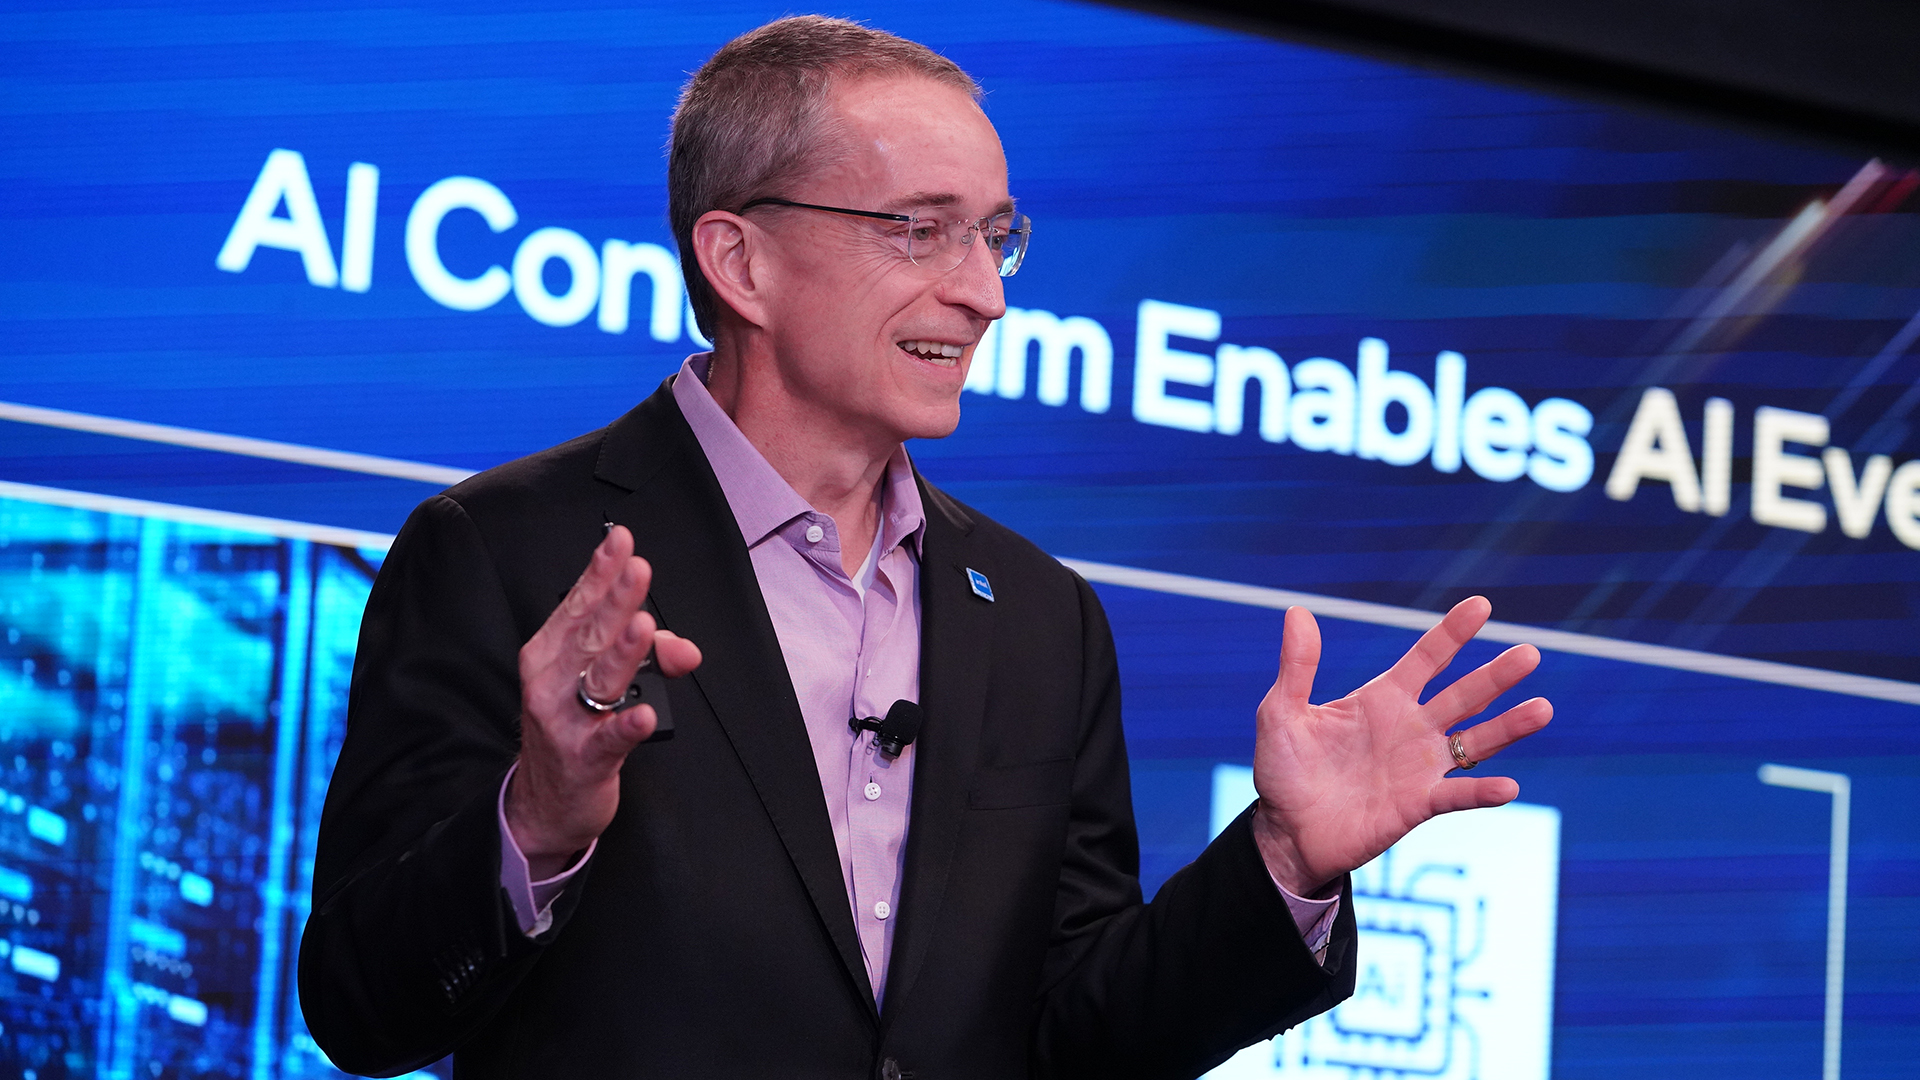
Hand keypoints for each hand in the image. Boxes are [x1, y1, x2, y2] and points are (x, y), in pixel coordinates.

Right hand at [505, 525, 701, 877]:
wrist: (544, 803)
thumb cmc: (572, 730)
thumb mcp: (601, 685)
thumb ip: (647, 657)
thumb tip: (684, 648)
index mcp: (551, 654)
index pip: (578, 604)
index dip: (600, 572)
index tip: (621, 540)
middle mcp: (552, 682)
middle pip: (590, 634)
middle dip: (616, 599)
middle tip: (638, 568)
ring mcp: (565, 721)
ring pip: (598, 680)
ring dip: (623, 653)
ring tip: (644, 628)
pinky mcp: (584, 759)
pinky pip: (608, 739)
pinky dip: (626, 726)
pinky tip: (642, 715)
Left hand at [1248, 596, 1550, 896]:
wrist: (1285, 830)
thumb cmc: (1284, 769)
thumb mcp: (1282, 713)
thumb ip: (1297, 666)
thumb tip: (1298, 611)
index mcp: (1382, 699)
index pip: (1427, 658)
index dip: (1452, 633)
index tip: (1482, 605)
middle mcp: (1410, 727)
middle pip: (1463, 695)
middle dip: (1496, 675)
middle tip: (1530, 653)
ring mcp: (1419, 766)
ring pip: (1474, 741)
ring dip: (1508, 727)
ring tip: (1542, 709)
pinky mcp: (1417, 804)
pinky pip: (1457, 795)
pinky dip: (1482, 792)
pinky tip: (1509, 786)